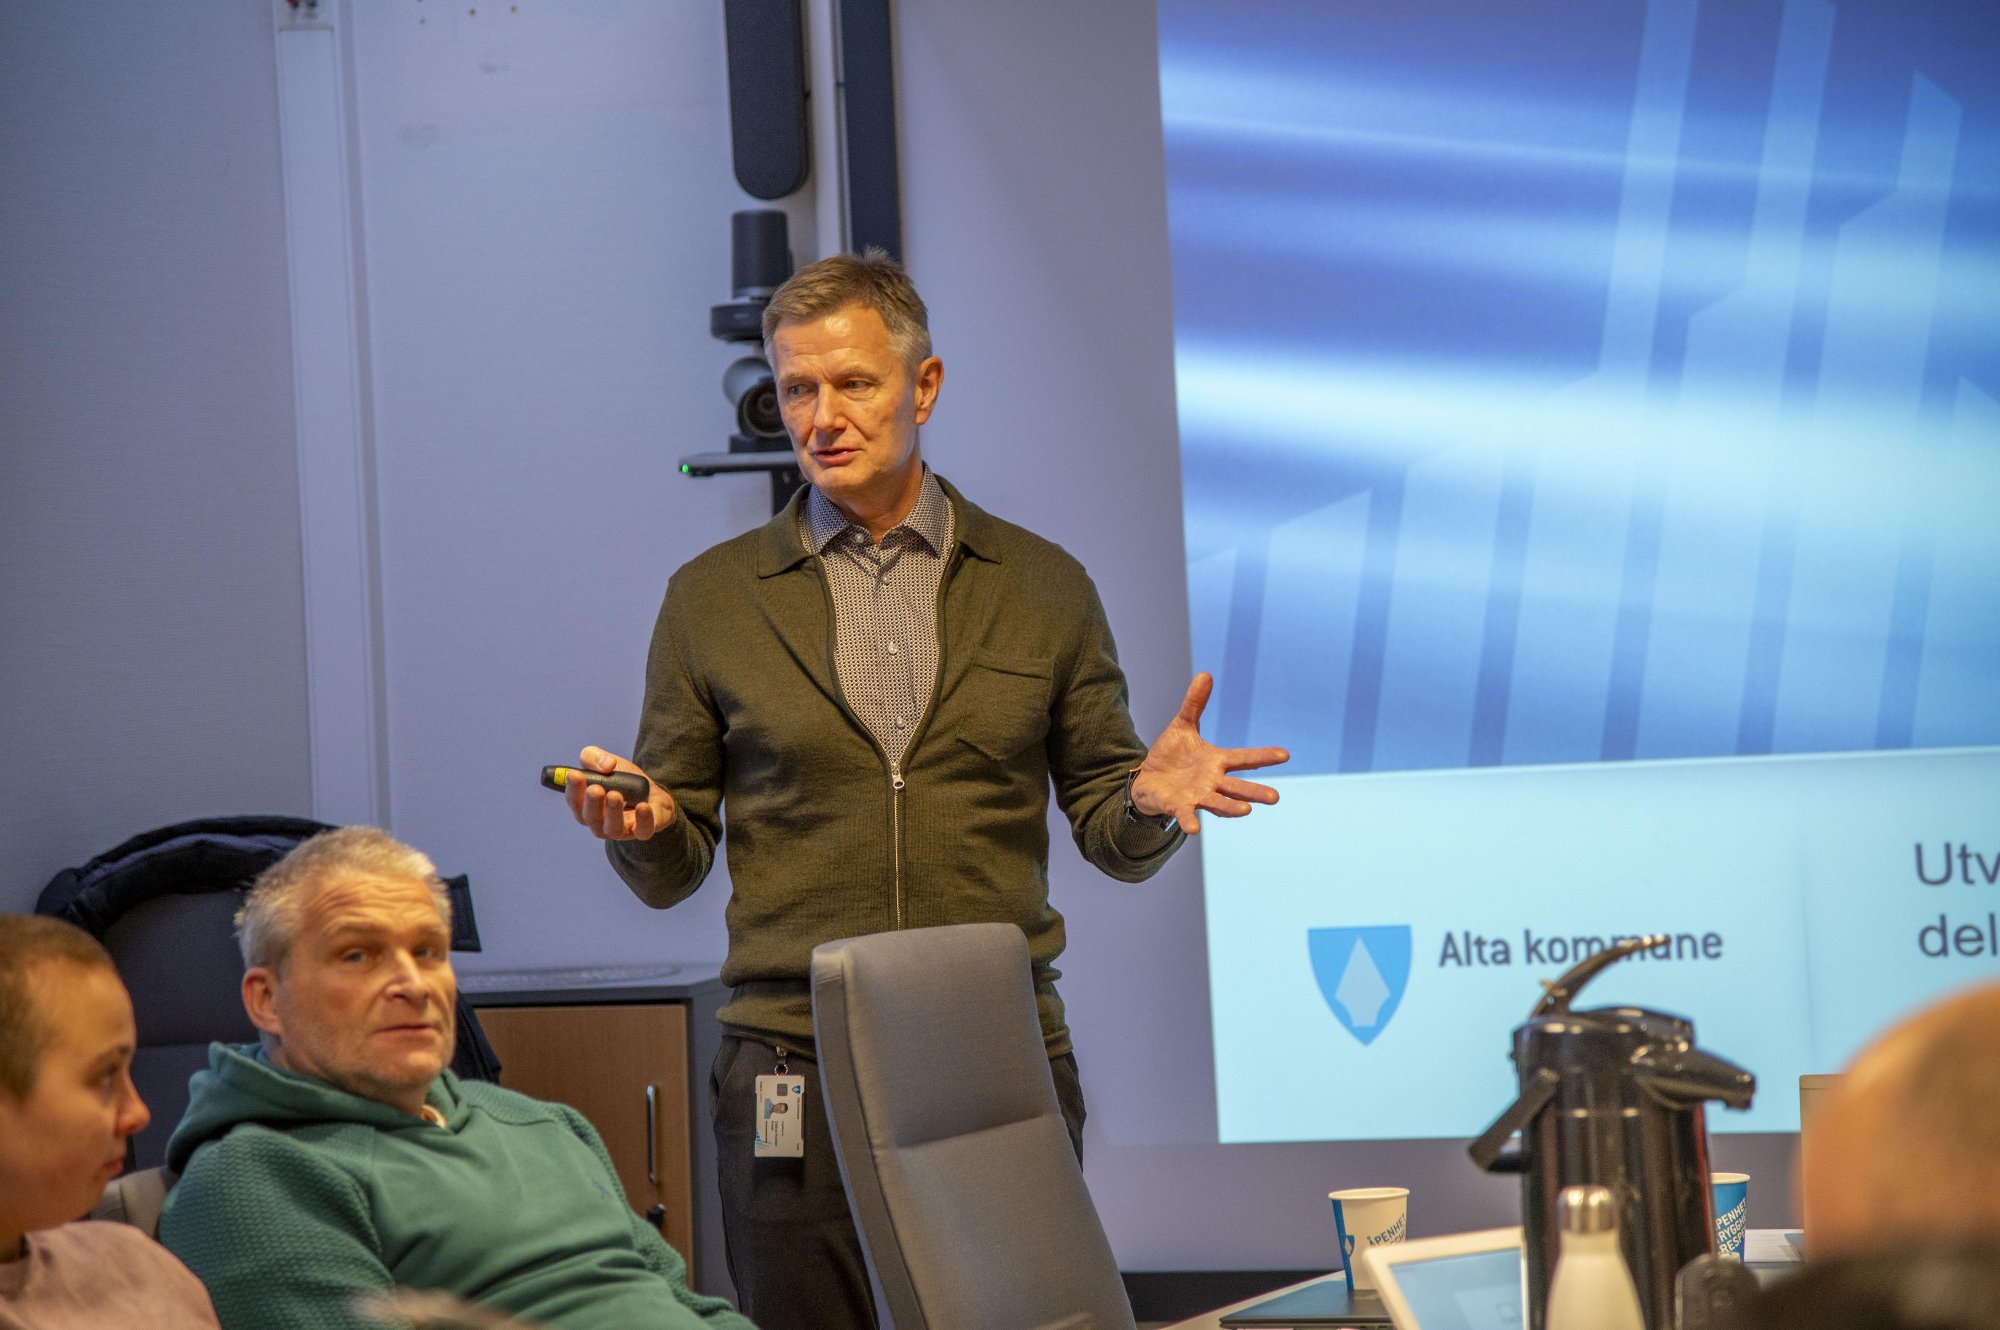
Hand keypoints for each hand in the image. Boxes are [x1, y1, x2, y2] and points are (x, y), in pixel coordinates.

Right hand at [565, 745, 676, 841]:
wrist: (652, 792)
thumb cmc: (622, 781)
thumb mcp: (606, 762)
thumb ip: (594, 758)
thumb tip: (606, 764)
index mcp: (585, 807)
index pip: (574, 802)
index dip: (572, 789)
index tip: (574, 774)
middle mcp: (600, 823)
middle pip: (591, 818)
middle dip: (592, 803)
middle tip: (595, 789)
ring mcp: (621, 830)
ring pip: (613, 829)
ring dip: (613, 813)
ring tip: (615, 795)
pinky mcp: (644, 831)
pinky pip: (642, 831)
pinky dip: (643, 821)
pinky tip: (643, 806)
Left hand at [1130, 673, 1287, 834]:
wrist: (1148, 778)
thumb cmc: (1171, 755)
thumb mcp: (1182, 725)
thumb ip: (1194, 703)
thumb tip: (1205, 674)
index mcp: (1217, 762)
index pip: (1244, 759)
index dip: (1263, 757)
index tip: (1285, 755)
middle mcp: (1212, 782)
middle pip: (1237, 787)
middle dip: (1255, 792)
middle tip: (1275, 798)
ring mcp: (1197, 796)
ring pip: (1217, 803)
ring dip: (1230, 808)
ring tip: (1246, 810)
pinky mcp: (1178, 806)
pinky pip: (1186, 815)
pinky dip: (1190, 821)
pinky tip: (1194, 829)